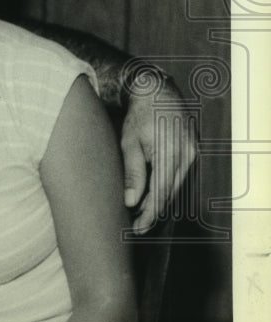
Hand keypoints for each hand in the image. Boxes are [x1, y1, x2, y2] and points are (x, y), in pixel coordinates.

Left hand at [119, 73, 197, 233]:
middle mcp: (187, 156)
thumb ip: (132, 172)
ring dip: (160, 202)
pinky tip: (153, 196)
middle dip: (153, 212)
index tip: (137, 228)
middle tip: (137, 228)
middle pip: (170, 193)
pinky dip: (166, 188)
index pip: (160, 193)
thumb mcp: (129, 142)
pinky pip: (178, 177)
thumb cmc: (138, 116)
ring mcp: (192, 154)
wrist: (157, 92)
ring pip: (175, 187)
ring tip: (141, 215)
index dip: (149, 213)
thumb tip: (130, 202)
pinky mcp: (192, 152)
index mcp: (170, 154)